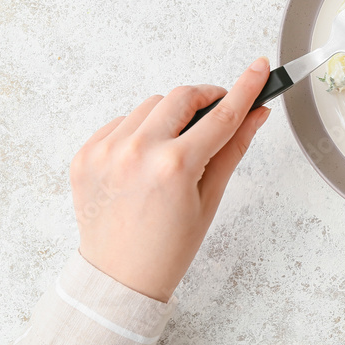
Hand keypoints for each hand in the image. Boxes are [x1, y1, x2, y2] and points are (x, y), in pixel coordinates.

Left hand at [69, 58, 272, 301]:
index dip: (245, 88)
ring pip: (150, 106)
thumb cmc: (168, 247)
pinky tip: (146, 161)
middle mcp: (137, 152)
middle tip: (217, 112)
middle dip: (205, 99)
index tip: (259, 68)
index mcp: (174, 166)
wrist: (120, 276)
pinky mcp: (85, 154)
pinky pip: (121, 123)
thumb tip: (256, 114)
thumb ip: (233, 148)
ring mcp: (106, 151)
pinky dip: (139, 131)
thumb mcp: (210, 198)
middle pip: (181, 97)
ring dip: (170, 116)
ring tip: (176, 148)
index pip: (221, 115)